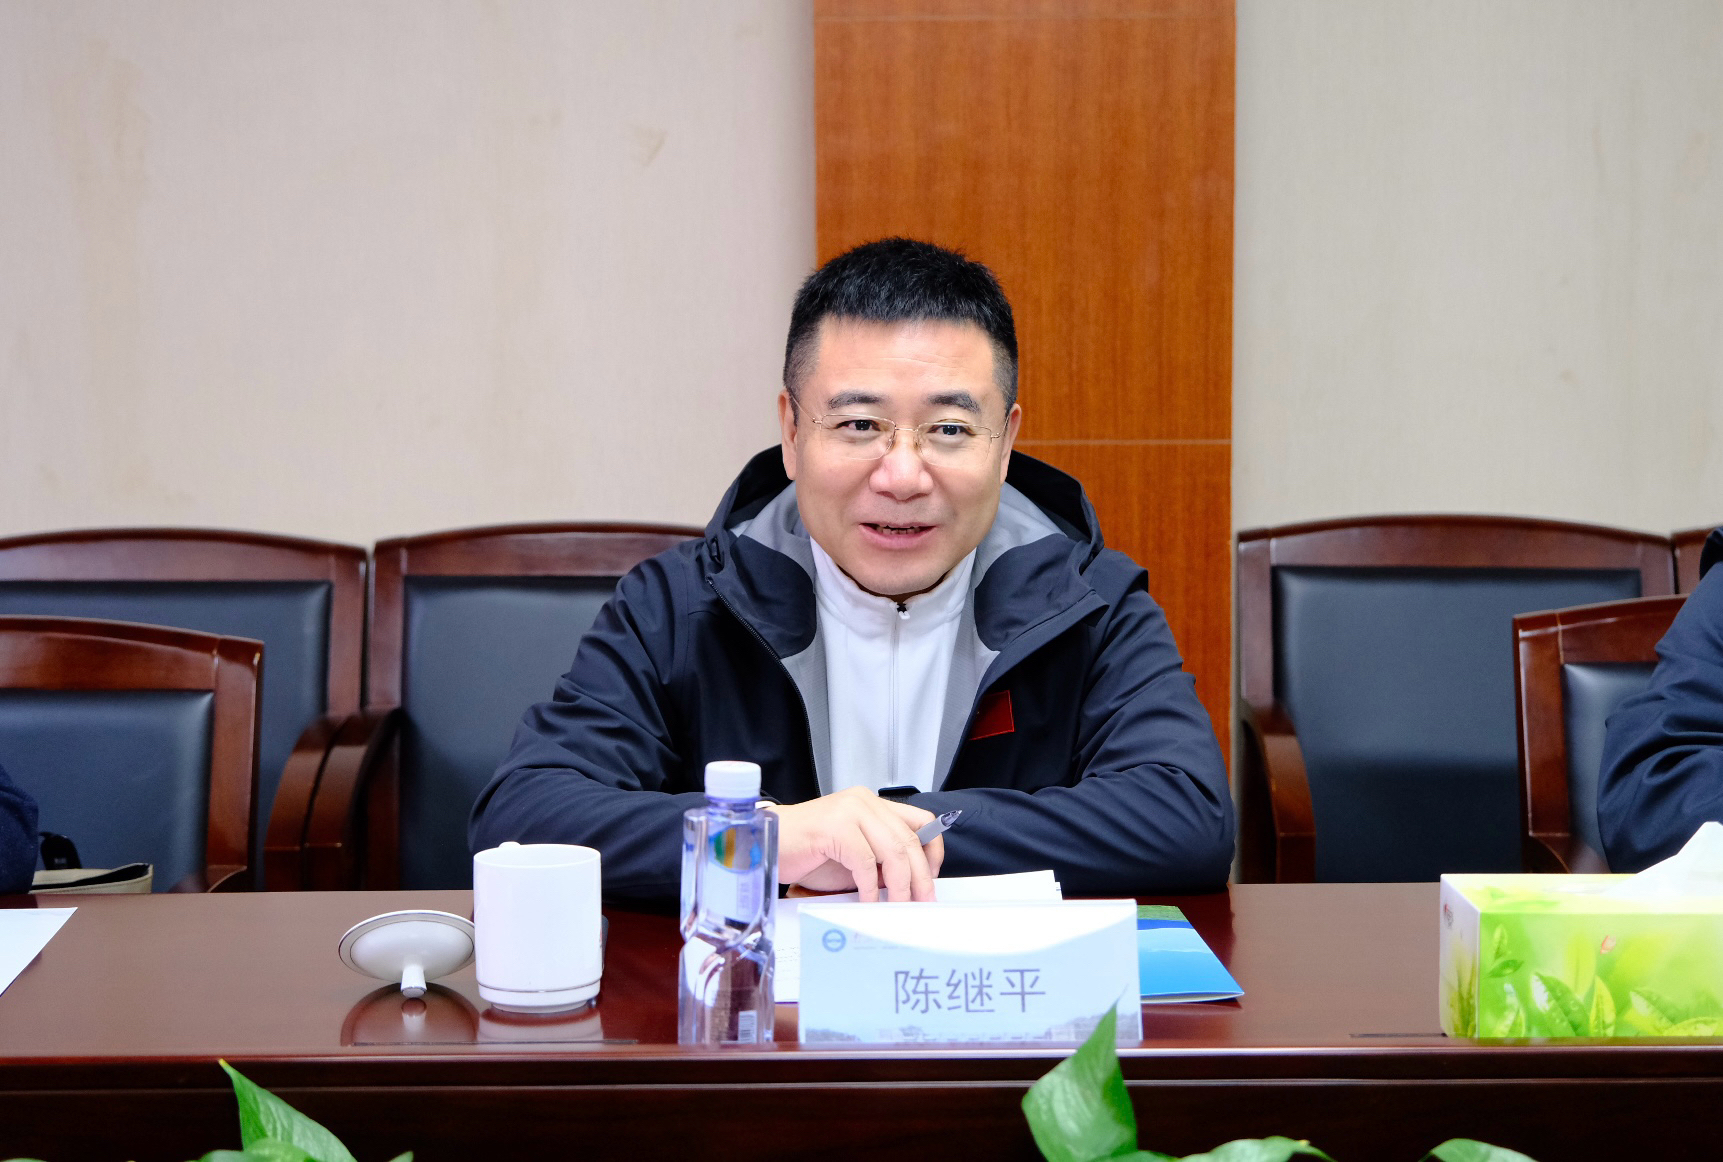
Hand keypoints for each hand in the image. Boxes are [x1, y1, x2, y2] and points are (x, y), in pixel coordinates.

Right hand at [767, 787, 943, 901]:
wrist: (766, 843)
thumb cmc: (806, 852)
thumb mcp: (853, 854)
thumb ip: (880, 860)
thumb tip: (910, 885)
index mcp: (872, 804)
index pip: (920, 821)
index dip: (933, 851)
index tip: (933, 878)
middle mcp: (864, 802)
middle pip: (909, 840)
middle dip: (921, 876)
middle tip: (924, 902)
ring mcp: (849, 811)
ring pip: (892, 850)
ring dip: (901, 885)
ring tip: (899, 906)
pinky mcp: (835, 827)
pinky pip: (865, 862)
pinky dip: (870, 887)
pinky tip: (868, 902)